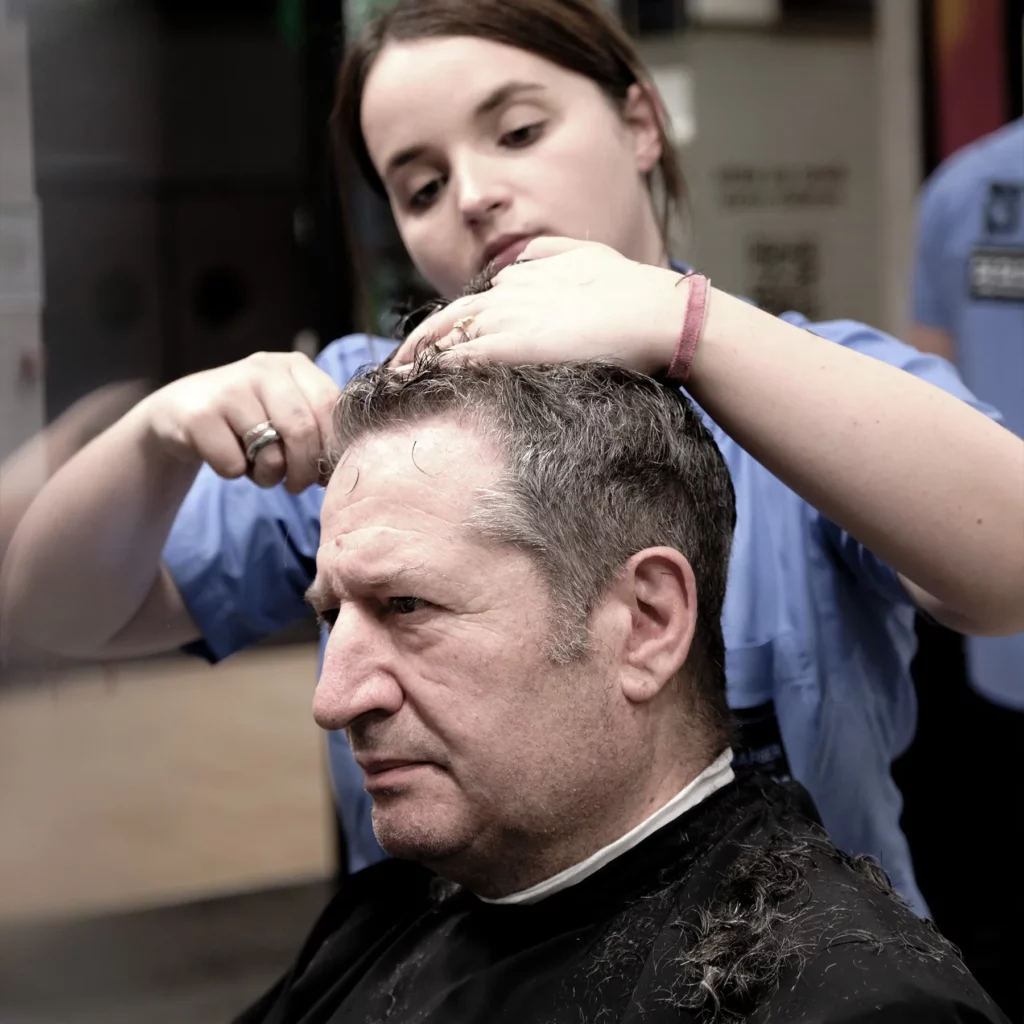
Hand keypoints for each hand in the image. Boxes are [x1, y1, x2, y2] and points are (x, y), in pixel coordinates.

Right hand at [139, 351, 340, 492]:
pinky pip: (233, 464)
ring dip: (269, 476)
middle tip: (296, 485)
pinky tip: (226, 456)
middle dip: (304, 470)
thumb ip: (318, 426)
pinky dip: (235, 473)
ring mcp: (230, 388)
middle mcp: (264, 368)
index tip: (326, 472)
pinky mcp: (199, 414)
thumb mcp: (286, 412)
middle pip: (304, 432)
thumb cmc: (248, 420)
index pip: (331, 408)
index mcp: (295, 366)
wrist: (180, 413)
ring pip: (271, 453)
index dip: (333, 448)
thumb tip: (348, 464)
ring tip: (258, 469)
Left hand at [391, 237, 688, 375]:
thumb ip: (552, 254)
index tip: (435, 346)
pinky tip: (417, 383)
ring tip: (395, 377)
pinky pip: (461, 357)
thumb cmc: (634, 292)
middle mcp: (507, 293)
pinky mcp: (512, 344)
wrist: (657, 314)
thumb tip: (523, 260)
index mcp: (523, 275)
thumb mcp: (587, 257)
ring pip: (445, 336)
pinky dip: (435, 368)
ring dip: (416, 357)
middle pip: (447, 318)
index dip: (448, 326)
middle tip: (396, 366)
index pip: (471, 303)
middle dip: (418, 342)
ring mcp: (508, 318)